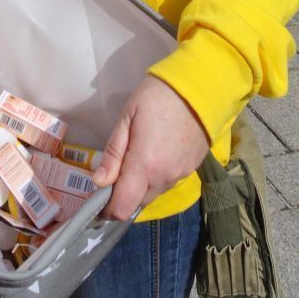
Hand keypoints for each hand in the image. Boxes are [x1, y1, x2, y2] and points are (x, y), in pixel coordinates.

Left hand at [92, 76, 209, 220]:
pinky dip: (156, 177)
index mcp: (144, 166)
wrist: (200, 88)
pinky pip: (167, 182)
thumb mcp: (127, 117)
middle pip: (136, 204)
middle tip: (115, 170)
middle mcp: (163, 178)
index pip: (122, 208)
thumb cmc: (157, 96)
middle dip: (122, 195)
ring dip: (140, 186)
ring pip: (152, 193)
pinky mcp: (191, 169)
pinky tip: (155, 153)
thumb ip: (114, 153)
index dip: (107, 209)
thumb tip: (99, 182)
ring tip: (136, 157)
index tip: (98, 198)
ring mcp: (180, 175)